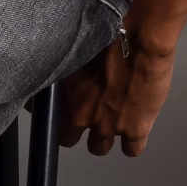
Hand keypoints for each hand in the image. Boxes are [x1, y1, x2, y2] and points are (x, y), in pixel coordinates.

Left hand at [59, 27, 178, 158]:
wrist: (140, 38)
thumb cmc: (108, 34)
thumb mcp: (75, 53)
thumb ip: (67, 74)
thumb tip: (65, 78)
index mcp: (62, 95)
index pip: (46, 119)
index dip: (55, 115)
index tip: (61, 110)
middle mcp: (80, 114)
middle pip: (69, 139)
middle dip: (77, 129)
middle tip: (87, 115)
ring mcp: (107, 126)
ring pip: (98, 148)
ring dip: (103, 137)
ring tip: (112, 122)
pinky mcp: (135, 130)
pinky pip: (131, 150)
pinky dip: (133, 142)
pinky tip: (135, 128)